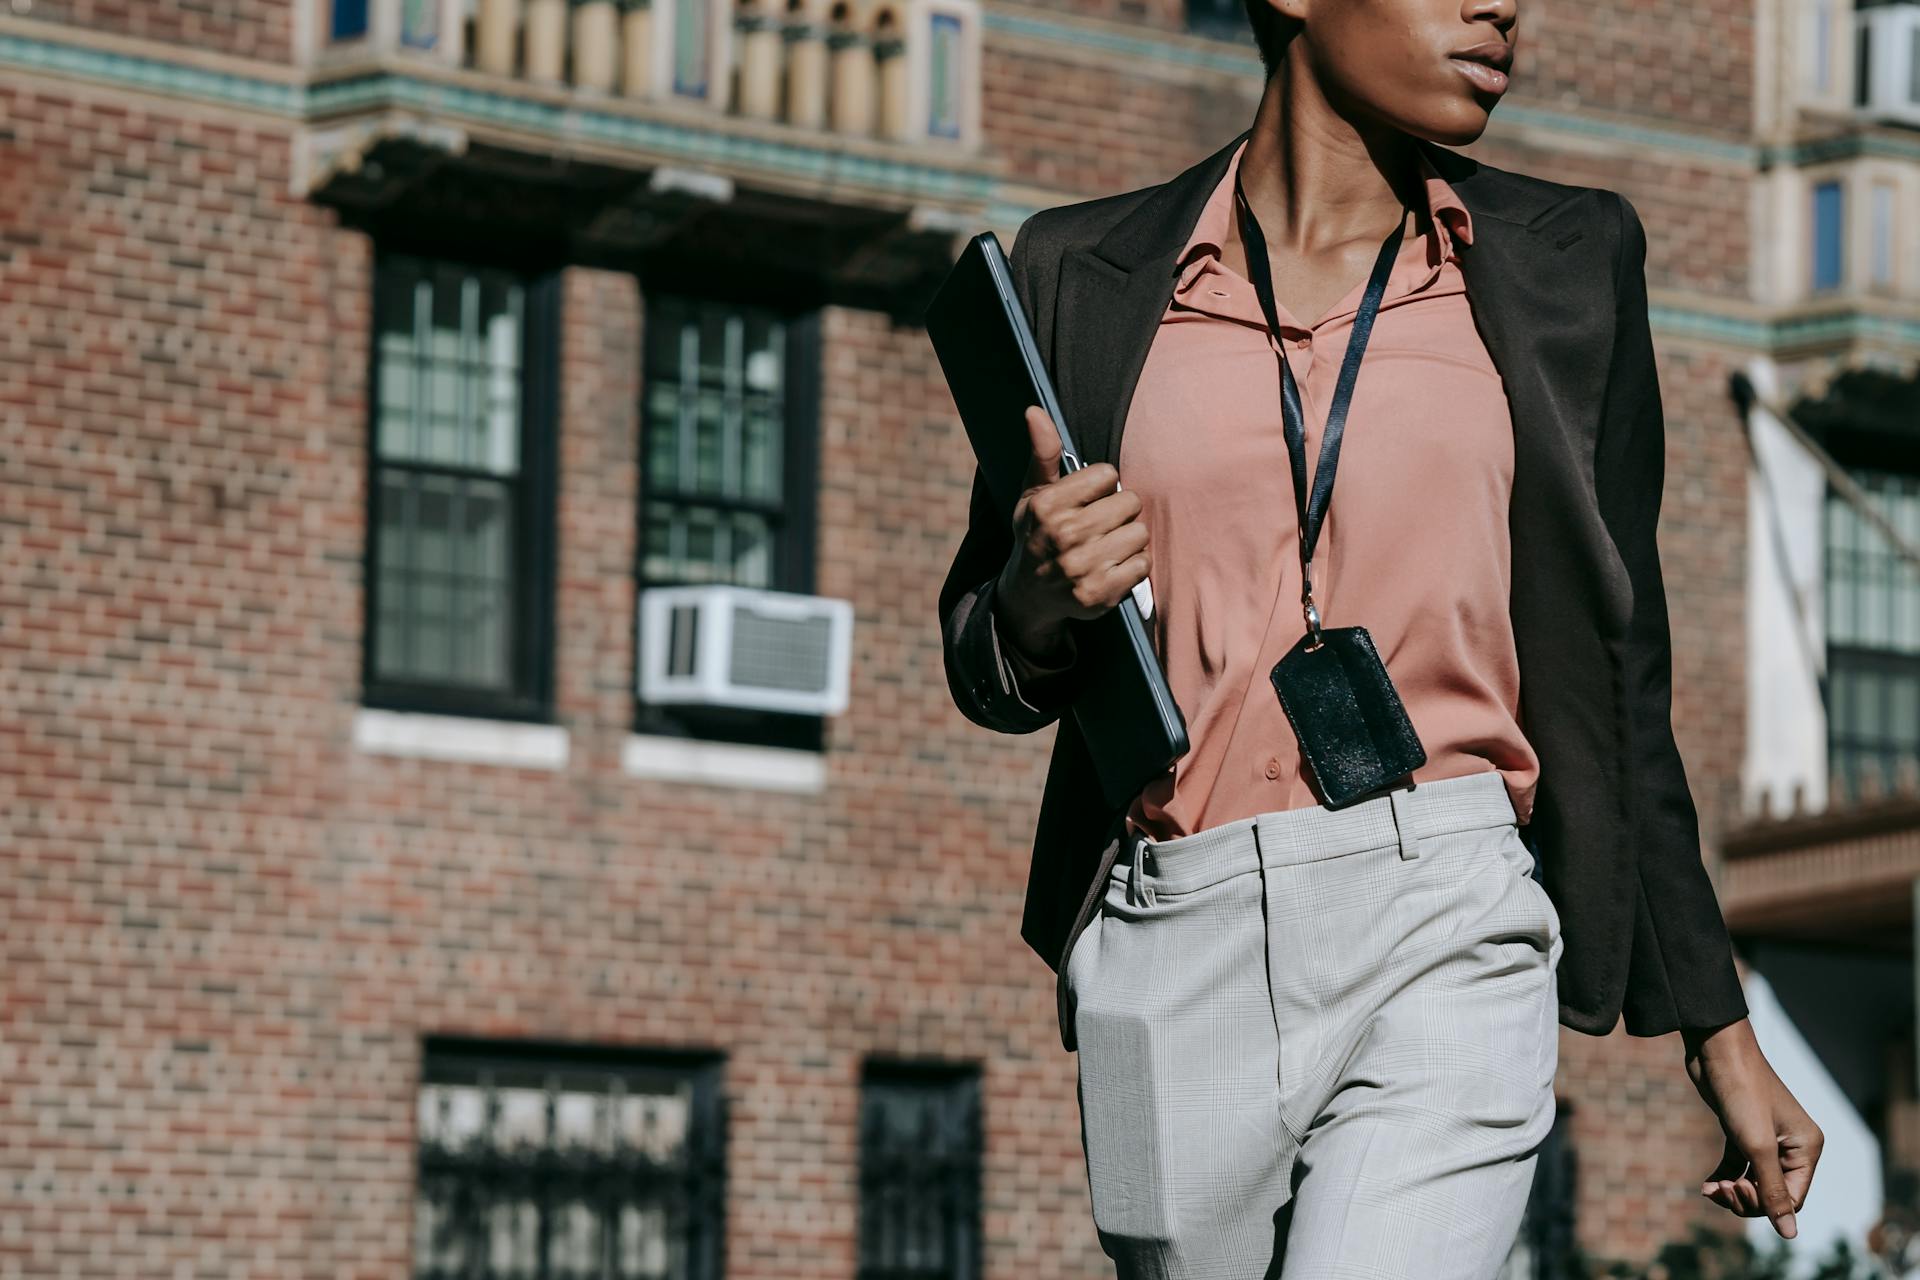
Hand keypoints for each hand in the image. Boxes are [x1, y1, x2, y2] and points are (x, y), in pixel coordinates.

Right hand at [994, 405, 1150, 655]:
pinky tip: (1112, 567)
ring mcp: (1081, 567)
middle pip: (1129, 502)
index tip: (1086, 501)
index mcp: (1047, 505)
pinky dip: (1133, 566)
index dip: (1101, 486)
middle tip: (1100, 526)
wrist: (1030, 593)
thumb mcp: (1033, 493)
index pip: (1107, 474)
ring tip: (1107, 546)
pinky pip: (1142, 564)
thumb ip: (1042, 452)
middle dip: (1119, 512)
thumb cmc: (1038, 533)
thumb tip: (1034, 410)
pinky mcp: (1099, 594)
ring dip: (1129, 539)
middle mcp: (1062, 535)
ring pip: (1139, 533)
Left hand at [1682, 1017, 1822, 1237]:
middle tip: (1722, 1191)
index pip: (1794, 1198)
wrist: (1716, 1051)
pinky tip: (1707, 1187)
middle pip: (1773, 1193)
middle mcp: (1792, 1145)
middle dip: (1747, 1199)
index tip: (1737, 1192)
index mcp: (1807, 1148)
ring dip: (1733, 1192)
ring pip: (1754, 1182)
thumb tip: (1790, 1235)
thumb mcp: (1757, 1147)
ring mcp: (1767, 1139)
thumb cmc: (1742, 1093)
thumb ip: (1772, 1192)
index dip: (1766, 1206)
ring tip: (1712, 1191)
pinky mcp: (1743, 1132)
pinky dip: (1723, 1179)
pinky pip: (1738, 1168)